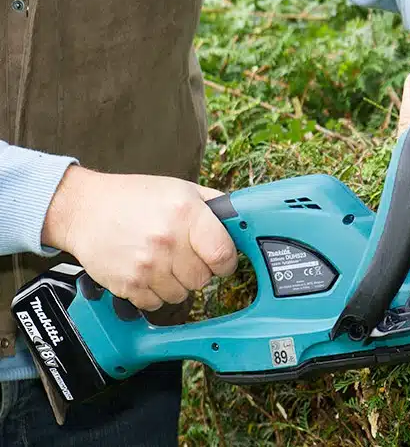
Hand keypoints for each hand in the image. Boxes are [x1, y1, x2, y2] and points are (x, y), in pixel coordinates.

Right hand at [41, 166, 237, 311]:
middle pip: (203, 279)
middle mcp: (168, 240)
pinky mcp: (127, 284)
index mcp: (186, 214)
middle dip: (198, 270)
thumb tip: (242, 223)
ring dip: (175, 283)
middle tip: (182, 255)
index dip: (226, 261)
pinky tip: (145, 271)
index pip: (223, 254)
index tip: (221, 259)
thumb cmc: (134, 198)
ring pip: (181, 295)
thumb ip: (214, 208)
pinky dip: (153, 293)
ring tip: (161, 261)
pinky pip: (155, 303)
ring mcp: (146, 265)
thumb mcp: (181, 189)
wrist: (83, 209)